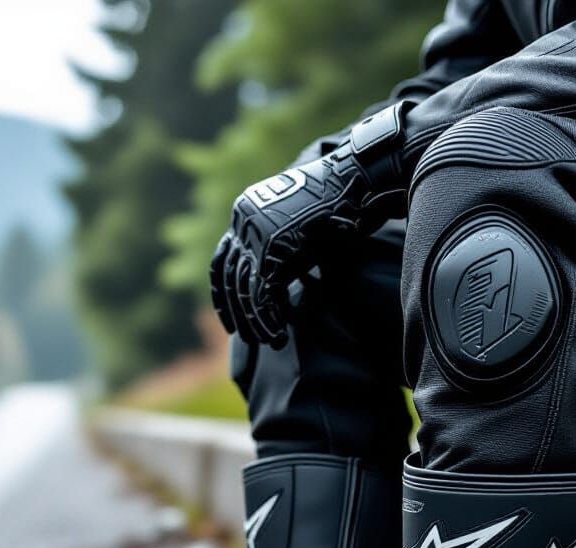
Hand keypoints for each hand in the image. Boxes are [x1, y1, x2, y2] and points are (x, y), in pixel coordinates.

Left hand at [211, 102, 411, 347]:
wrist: (353, 179)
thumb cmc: (335, 205)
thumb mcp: (300, 230)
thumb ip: (282, 253)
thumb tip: (273, 287)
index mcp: (246, 214)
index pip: (222, 260)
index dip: (222, 294)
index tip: (227, 319)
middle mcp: (244, 223)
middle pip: (230, 277)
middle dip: (236, 312)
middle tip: (244, 337)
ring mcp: (256, 234)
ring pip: (244, 289)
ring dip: (254, 321)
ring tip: (266, 340)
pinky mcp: (273, 249)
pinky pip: (261, 294)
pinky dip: (267, 319)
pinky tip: (277, 335)